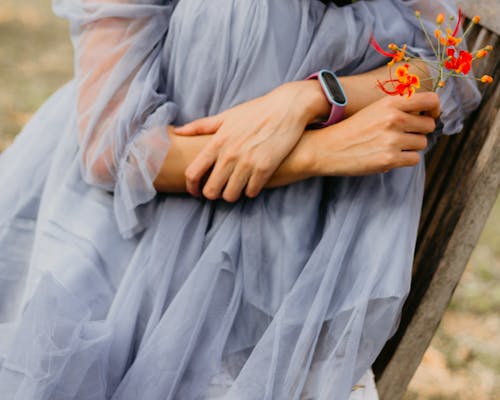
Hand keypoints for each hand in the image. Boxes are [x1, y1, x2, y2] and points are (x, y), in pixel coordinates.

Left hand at [174, 81, 329, 200]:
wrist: (287, 108)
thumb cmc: (256, 111)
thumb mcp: (226, 116)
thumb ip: (201, 126)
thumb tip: (177, 131)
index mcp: (217, 142)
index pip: (193, 173)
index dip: (191, 187)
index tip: (196, 191)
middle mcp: (229, 155)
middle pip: (211, 190)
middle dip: (213, 194)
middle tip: (219, 190)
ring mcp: (247, 163)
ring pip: (230, 195)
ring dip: (232, 194)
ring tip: (237, 187)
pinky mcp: (265, 168)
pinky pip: (251, 192)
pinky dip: (251, 191)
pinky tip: (253, 183)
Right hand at [308, 92, 439, 175]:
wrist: (327, 148)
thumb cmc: (351, 129)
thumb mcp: (373, 110)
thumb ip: (398, 108)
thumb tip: (426, 115)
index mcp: (390, 103)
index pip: (430, 100)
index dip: (434, 109)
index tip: (430, 116)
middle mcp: (394, 119)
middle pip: (428, 125)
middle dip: (419, 131)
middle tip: (403, 136)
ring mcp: (392, 139)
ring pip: (422, 143)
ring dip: (411, 147)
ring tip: (391, 146)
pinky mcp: (389, 159)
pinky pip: (414, 159)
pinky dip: (405, 159)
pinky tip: (389, 156)